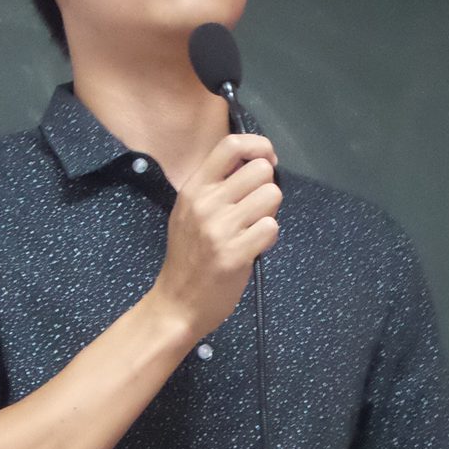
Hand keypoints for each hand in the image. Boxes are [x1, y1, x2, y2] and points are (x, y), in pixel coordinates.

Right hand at [151, 134, 280, 340]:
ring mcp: (220, 228)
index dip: (259, 146)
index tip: (267, 161)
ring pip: (272, 196)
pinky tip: (252, 248)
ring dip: (269, 213)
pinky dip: (268, 238)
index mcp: (194, 188)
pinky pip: (272, 228)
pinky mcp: (235, 254)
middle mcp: (205, 203)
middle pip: (261, 169)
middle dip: (267, 187)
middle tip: (255, 208)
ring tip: (251, 229)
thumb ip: (217, 186)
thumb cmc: (188, 256)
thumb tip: (256, 162)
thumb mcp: (190, 211)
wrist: (177, 303)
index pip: (231, 145)